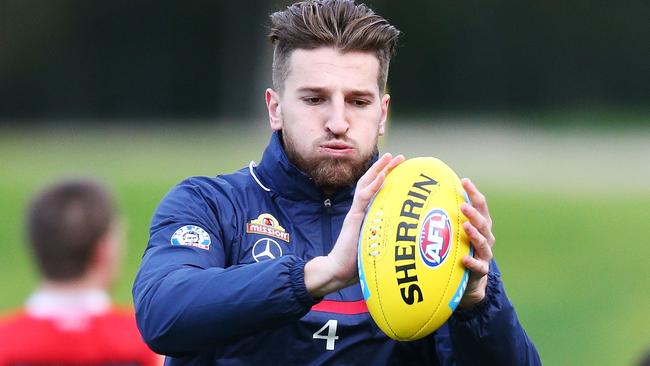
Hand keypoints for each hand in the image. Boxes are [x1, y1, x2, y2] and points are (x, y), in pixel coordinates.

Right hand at [304, 153, 404, 297]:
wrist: (338, 270)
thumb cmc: (357, 262)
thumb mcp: (375, 246)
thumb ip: (385, 237)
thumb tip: (407, 239)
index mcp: (366, 214)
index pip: (377, 190)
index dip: (387, 178)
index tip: (400, 168)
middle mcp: (361, 210)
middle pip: (372, 182)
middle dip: (385, 168)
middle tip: (400, 157)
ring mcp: (356, 212)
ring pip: (367, 184)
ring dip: (379, 170)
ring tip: (390, 158)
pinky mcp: (354, 218)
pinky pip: (364, 198)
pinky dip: (373, 185)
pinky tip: (382, 175)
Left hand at [458, 178, 495, 309]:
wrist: (470, 280)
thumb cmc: (459, 249)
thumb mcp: (455, 231)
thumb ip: (447, 215)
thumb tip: (424, 195)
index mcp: (481, 225)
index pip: (480, 205)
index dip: (474, 193)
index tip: (464, 181)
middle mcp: (486, 238)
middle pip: (483, 223)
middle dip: (473, 213)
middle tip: (463, 205)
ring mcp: (485, 254)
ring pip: (483, 243)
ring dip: (474, 234)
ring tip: (465, 226)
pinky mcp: (481, 271)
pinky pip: (479, 267)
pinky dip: (473, 263)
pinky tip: (464, 259)